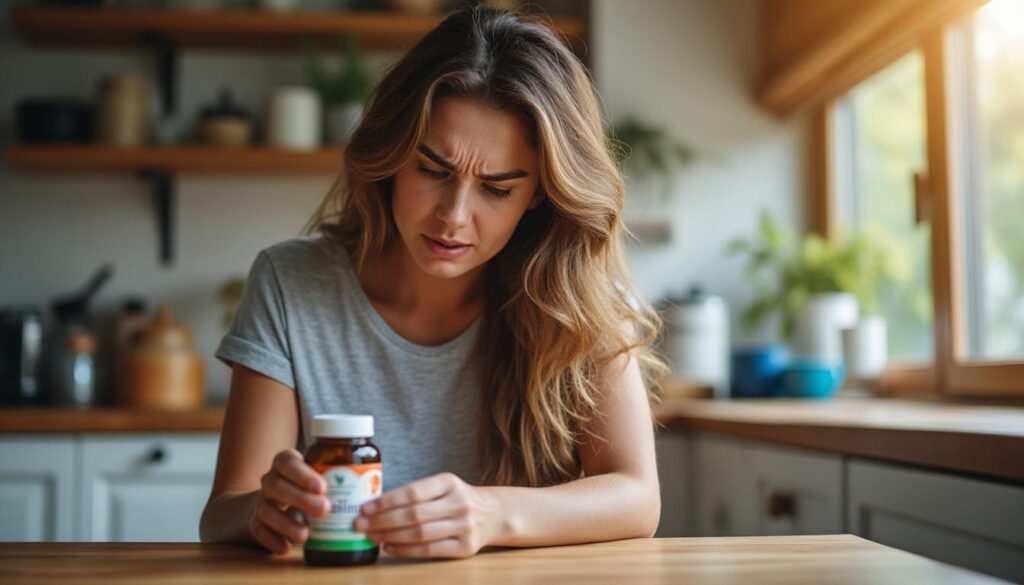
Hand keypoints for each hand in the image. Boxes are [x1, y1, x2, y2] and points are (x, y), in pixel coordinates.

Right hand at [249, 449, 329, 553]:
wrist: (275, 498)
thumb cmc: (307, 484)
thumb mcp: (319, 473)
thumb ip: (337, 475)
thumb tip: (373, 484)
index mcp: (285, 462)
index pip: (288, 462)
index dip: (303, 474)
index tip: (322, 487)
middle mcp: (270, 479)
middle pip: (276, 486)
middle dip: (300, 499)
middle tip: (324, 510)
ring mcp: (261, 500)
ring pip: (266, 510)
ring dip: (286, 524)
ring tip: (305, 536)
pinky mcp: (255, 520)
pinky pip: (258, 530)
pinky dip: (271, 540)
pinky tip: (286, 548)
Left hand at [354, 472, 503, 558]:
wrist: (493, 514)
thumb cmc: (456, 499)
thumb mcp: (443, 486)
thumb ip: (416, 493)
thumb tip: (374, 505)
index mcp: (450, 482)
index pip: (412, 492)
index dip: (386, 502)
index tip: (364, 508)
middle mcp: (459, 502)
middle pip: (413, 514)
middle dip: (382, 521)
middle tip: (360, 525)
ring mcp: (465, 526)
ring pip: (420, 534)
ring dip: (390, 536)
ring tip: (371, 536)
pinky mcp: (466, 547)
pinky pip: (430, 550)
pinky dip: (406, 550)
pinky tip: (389, 547)